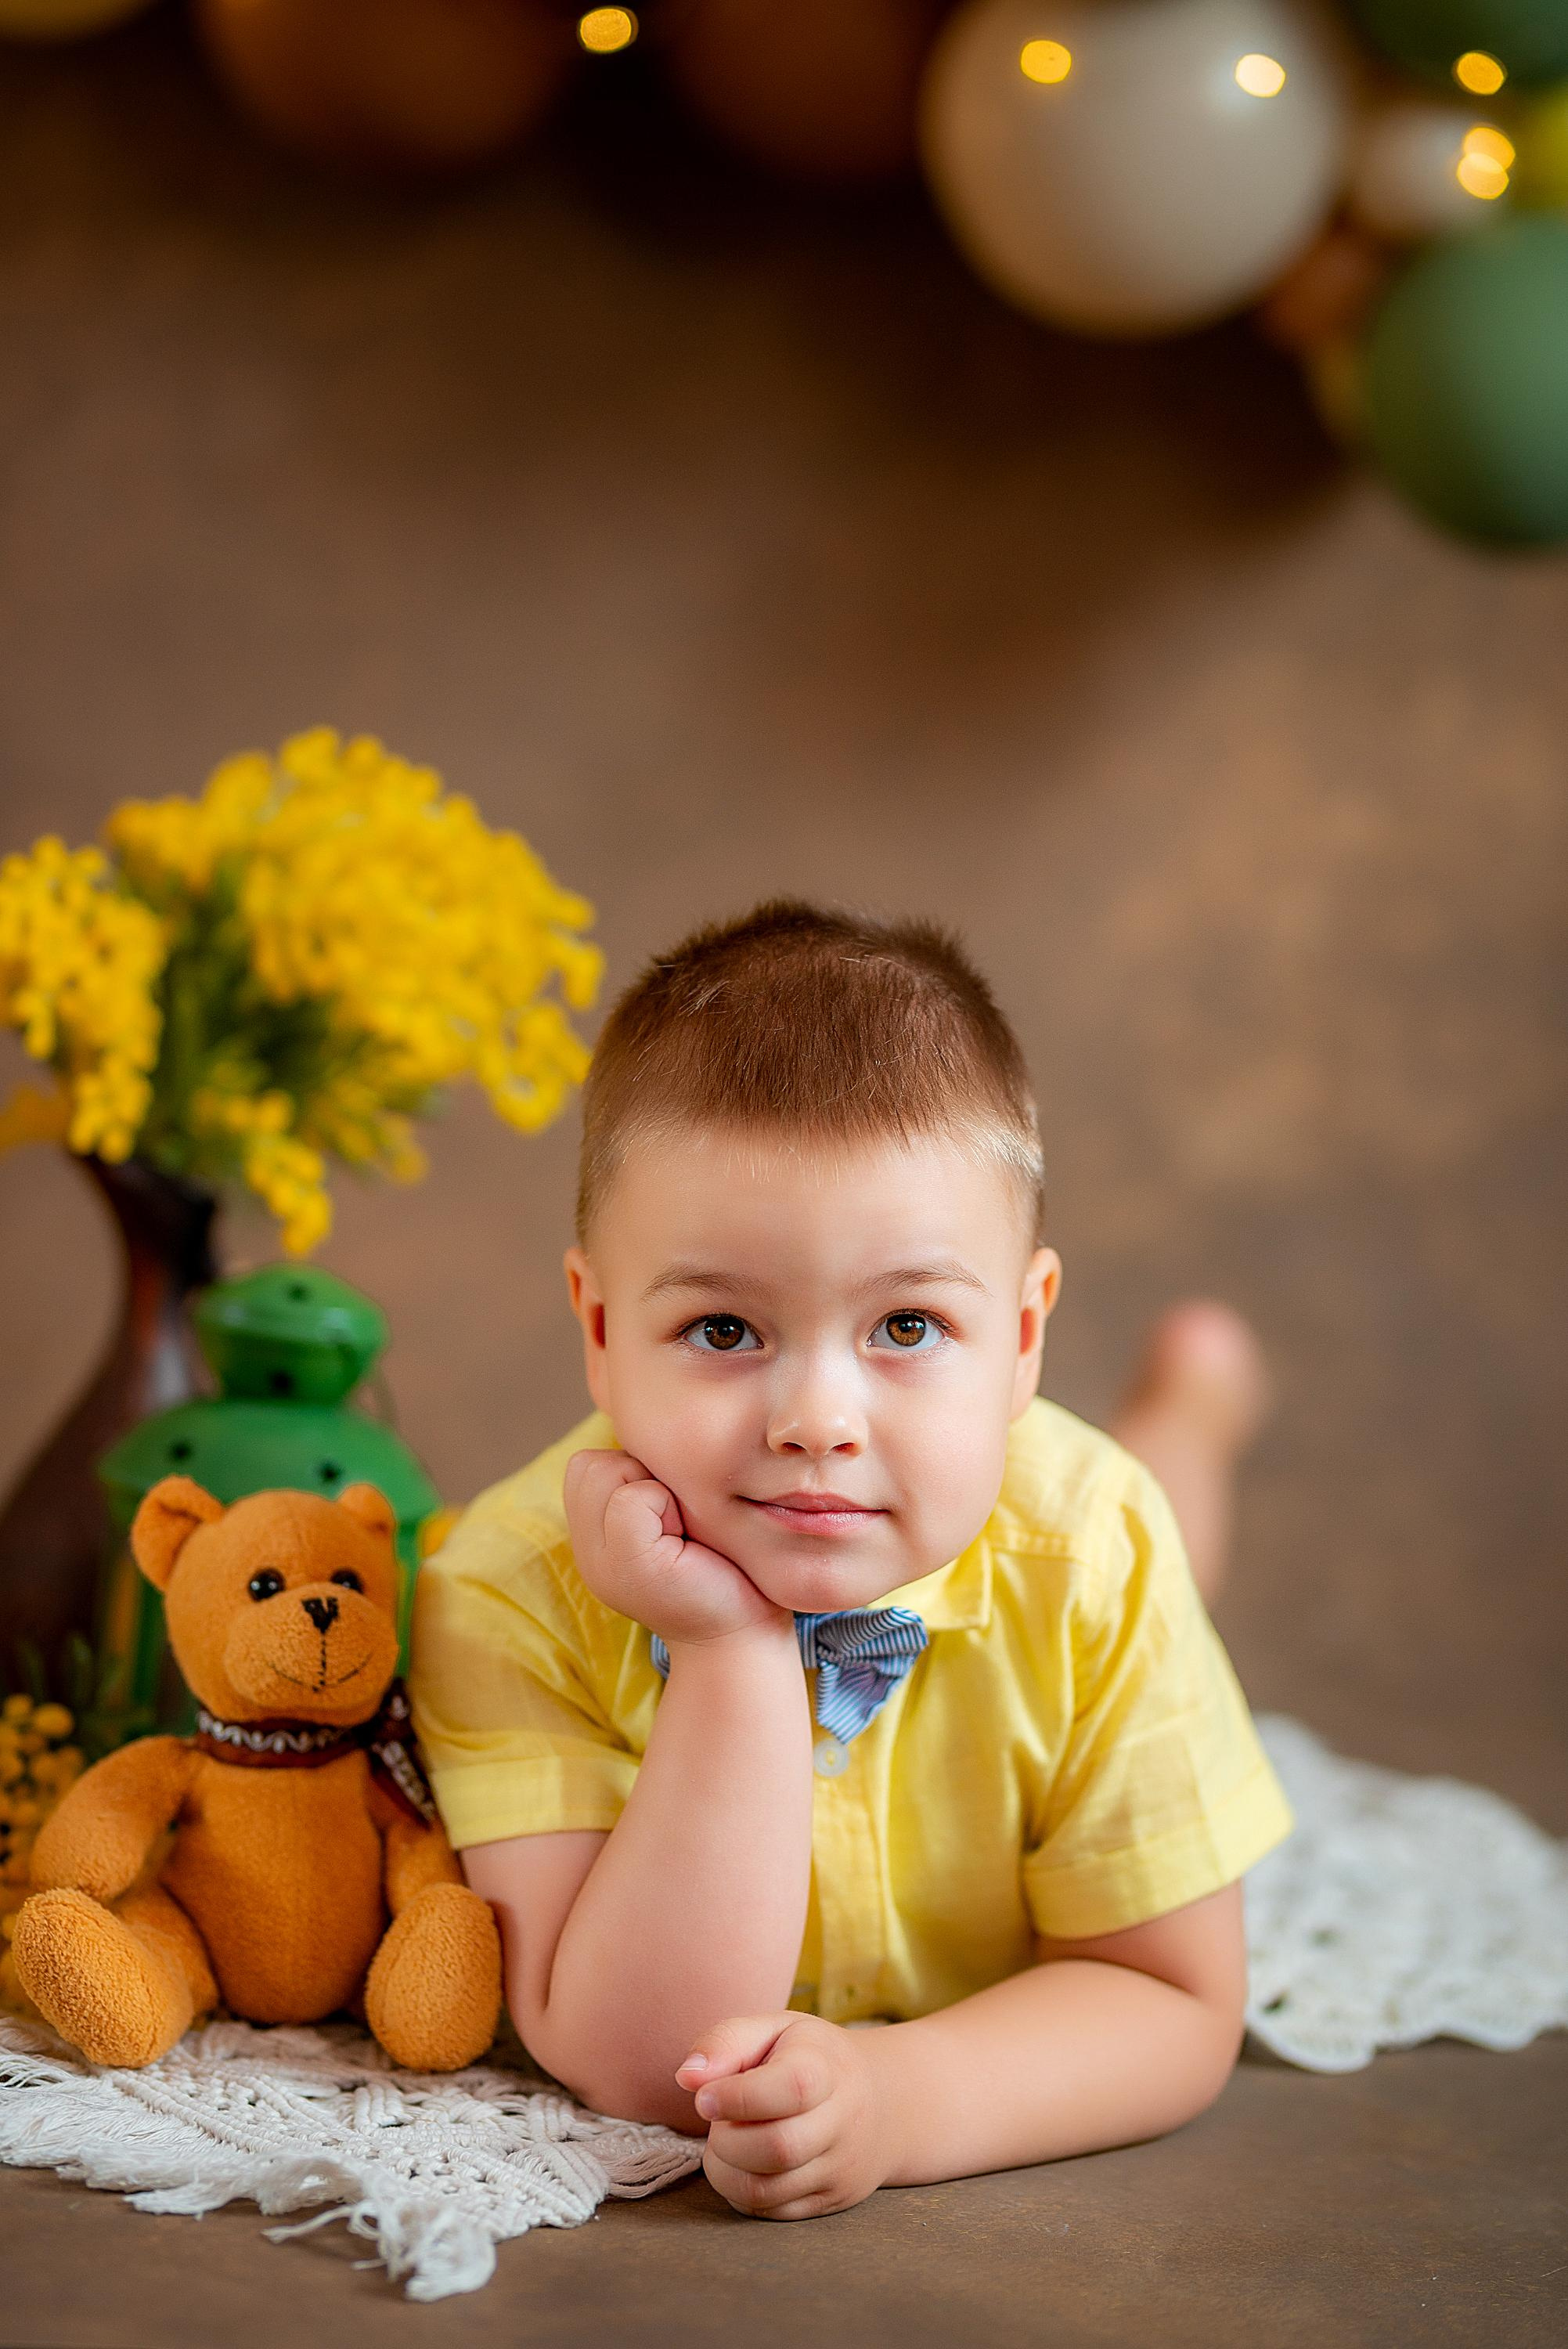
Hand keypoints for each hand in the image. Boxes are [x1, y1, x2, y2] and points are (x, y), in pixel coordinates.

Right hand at [564, 1450, 788, 1649]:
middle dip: (640, 1475)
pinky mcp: (628, 1566)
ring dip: (655, 1488)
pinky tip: (686, 1542)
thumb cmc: (724, 1567)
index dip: (633, 1473)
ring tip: (681, 1531)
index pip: (586, 1465)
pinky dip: (666, 1506)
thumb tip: (650, 1421)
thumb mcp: (673, 1518)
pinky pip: (632, 1498)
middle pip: (590, 1464)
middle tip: (677, 1522)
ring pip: (608, 1472)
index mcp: (595, 1540)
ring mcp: (600, 1565)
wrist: (745, 1635)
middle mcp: (587, 1554)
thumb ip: (643, 1484)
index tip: (671, 1515)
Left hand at [676, 2013, 892, 2219]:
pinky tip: (743, 2165)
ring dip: (726, 2171)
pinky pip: (773, 2212)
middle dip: (726, 2140)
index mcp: (827, 2068)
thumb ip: (727, 2041)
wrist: (883, 2102)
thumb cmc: (811, 2059)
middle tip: (717, 2122)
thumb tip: (687, 2078)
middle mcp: (843, 2121)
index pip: (790, 2088)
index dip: (737, 2097)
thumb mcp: (775, 2030)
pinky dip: (742, 2193)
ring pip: (768, 2190)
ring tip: (727, 2143)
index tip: (704, 2098)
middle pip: (778, 2148)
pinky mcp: (831, 2201)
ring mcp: (841, 2167)